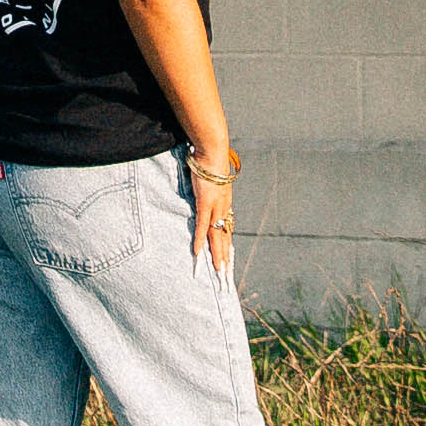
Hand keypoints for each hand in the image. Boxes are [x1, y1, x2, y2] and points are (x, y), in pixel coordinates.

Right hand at [186, 142, 238, 272]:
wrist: (212, 151)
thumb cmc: (211, 162)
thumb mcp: (212, 180)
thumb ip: (209, 189)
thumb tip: (203, 190)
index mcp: (225, 204)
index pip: (227, 229)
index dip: (227, 245)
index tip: (228, 259)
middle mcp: (223, 208)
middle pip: (224, 237)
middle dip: (225, 257)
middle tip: (226, 274)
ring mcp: (215, 207)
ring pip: (216, 236)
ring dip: (217, 255)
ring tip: (218, 271)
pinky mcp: (205, 203)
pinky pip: (202, 226)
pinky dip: (199, 240)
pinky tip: (197, 252)